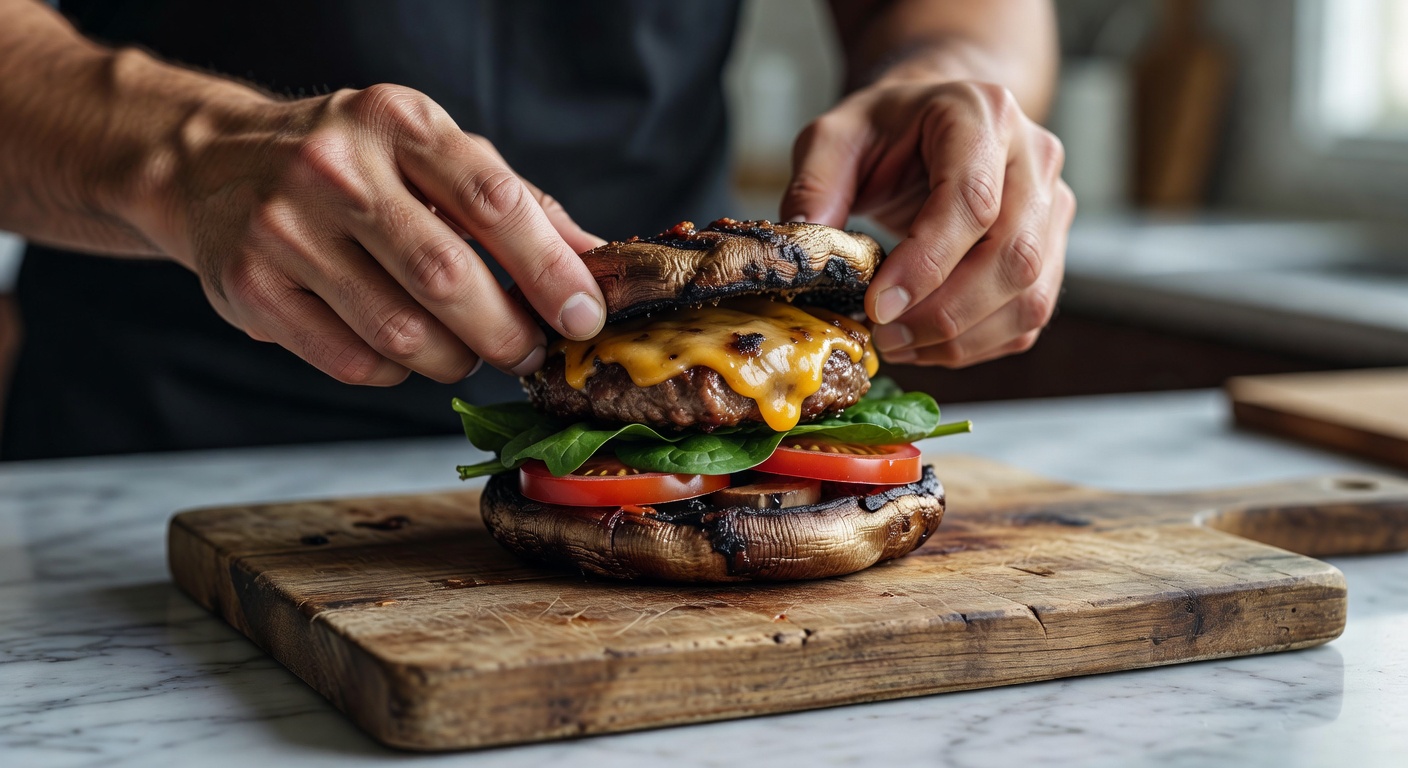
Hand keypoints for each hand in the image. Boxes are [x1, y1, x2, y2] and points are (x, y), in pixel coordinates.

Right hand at [151, 84, 606, 384]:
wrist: (213, 163)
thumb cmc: (353, 163)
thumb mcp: (431, 152)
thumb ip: (516, 204)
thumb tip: (595, 264)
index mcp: (398, 121)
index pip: (492, 200)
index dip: (548, 269)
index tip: (584, 317)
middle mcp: (335, 167)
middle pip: (446, 278)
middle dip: (505, 333)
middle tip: (528, 352)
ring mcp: (284, 229)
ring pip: (402, 334)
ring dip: (454, 360)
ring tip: (465, 351)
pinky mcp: (250, 288)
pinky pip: (355, 362)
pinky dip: (397, 371)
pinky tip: (403, 350)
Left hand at [781, 79, 1073, 366]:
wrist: (933, 122)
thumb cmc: (886, 129)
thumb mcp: (835, 137)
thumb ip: (814, 186)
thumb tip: (807, 256)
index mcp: (982, 114)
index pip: (972, 202)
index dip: (927, 264)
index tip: (877, 306)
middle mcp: (1034, 157)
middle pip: (1013, 256)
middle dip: (945, 313)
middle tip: (885, 336)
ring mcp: (1053, 205)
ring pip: (1031, 295)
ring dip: (962, 338)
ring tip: (899, 343)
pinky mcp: (1052, 249)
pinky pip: (1029, 316)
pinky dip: (978, 344)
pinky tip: (927, 343)